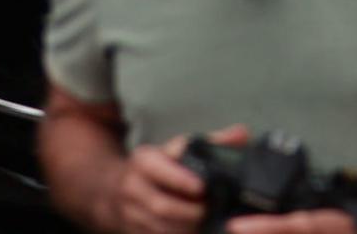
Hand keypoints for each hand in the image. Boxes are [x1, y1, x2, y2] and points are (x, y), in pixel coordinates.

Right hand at [98, 137, 212, 233]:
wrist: (116, 188)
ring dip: (183, 229)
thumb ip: (211, 141)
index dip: (180, 179)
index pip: (159, 168)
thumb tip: (241, 134)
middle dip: (188, 212)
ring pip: (157, 227)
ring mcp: (128, 211)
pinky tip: (192, 232)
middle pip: (160, 205)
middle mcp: (132, 186)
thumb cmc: (159, 166)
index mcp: (144, 161)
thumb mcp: (177, 149)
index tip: (202, 187)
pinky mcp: (129, 230)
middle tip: (208, 211)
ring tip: (203, 224)